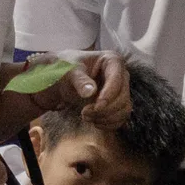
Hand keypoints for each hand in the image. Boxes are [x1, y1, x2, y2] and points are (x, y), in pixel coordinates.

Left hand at [11, 51, 131, 130]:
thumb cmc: (64, 69)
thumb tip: (91, 92)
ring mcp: (120, 90)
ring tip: (86, 116)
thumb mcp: (69, 72)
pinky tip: (94, 121)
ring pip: (123, 110)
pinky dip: (108, 123)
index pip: (117, 79)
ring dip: (105, 118)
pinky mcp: (116, 103)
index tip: (96, 106)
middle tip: (84, 113)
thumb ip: (80, 81)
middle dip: (105, 109)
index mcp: (112, 60)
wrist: (60, 80)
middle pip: (123, 97)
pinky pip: (120, 118)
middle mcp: (120, 75)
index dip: (109, 95)